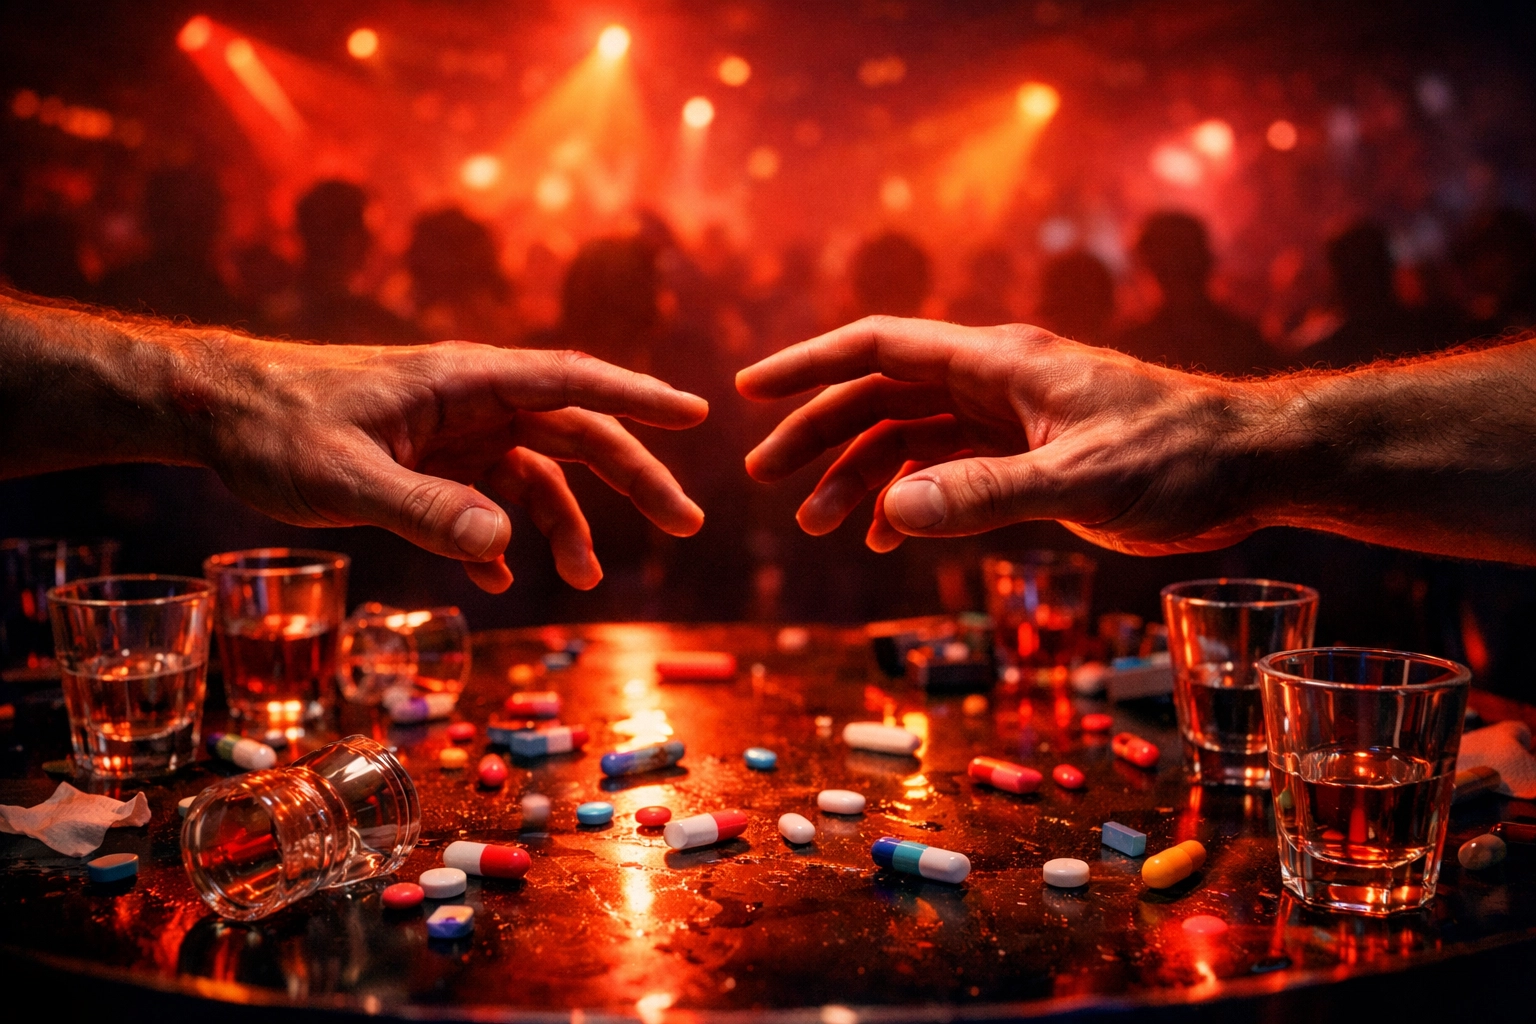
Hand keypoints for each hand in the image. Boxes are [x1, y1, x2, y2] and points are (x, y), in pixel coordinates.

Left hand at [202, 339, 706, 591]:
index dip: (638, 398)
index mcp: (463, 381)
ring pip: (535, 474)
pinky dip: (500, 539)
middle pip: (574, 432)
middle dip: (633, 476)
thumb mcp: (345, 477)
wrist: (216, 411)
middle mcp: (471, 402)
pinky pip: (486, 499)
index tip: (695, 414)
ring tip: (583, 581)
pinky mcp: (429, 462)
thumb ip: (426, 511)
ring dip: (565, 525)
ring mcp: (453, 433)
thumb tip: (507, 546)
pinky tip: (496, 581)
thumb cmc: (275, 427)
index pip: (571, 381)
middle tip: (686, 522)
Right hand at [736, 316, 1264, 556]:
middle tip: (766, 477)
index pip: (880, 348)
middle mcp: (994, 380)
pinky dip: (909, 496)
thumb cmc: (1178, 459)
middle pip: (880, 393)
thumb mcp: (1079, 480)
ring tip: (820, 524)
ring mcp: (1009, 416)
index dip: (808, 366)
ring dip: (860, 473)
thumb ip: (984, 495)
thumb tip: (890, 511)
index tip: (749, 390)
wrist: (1250, 466)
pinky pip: (947, 466)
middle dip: (818, 431)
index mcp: (998, 363)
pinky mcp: (1029, 452)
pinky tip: (888, 536)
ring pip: (909, 434)